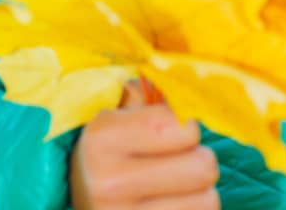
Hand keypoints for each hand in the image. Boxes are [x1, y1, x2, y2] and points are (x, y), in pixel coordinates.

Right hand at [68, 86, 219, 208]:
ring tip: (177, 187)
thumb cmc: (104, 153)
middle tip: (182, 160)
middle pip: (202, 167)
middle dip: (198, 159)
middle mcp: (110, 182)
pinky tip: (172, 205)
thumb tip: (185, 87)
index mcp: (102, 137)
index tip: (173, 131)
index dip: (187, 125)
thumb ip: (146, 96)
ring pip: (209, 200)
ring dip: (200, 192)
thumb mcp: (112, 117)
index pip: (181, 126)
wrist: (76, 203)